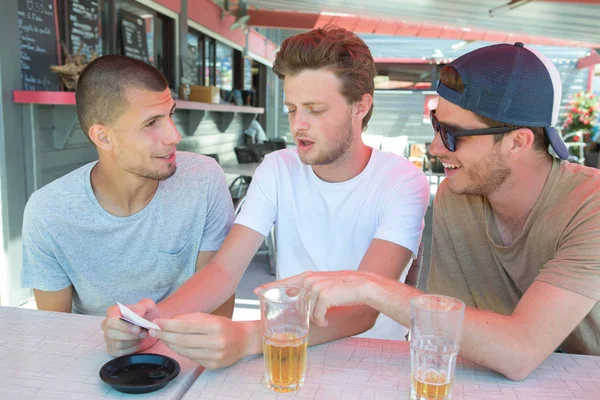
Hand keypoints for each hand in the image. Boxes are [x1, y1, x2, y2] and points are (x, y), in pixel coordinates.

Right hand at [101, 298, 159, 356]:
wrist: (150, 324)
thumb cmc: (146, 313)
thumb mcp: (147, 306)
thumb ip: (141, 307)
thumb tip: (136, 313)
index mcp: (112, 312)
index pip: (111, 321)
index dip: (124, 326)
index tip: (138, 329)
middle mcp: (107, 325)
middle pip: (111, 334)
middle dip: (130, 335)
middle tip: (144, 333)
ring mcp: (108, 338)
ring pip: (116, 344)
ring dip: (133, 341)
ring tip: (143, 336)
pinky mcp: (113, 349)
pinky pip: (119, 353)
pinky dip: (131, 349)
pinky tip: (138, 343)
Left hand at [150, 313, 253, 368]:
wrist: (243, 340)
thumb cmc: (224, 326)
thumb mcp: (209, 317)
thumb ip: (189, 318)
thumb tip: (168, 322)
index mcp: (215, 326)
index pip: (185, 326)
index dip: (169, 325)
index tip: (157, 323)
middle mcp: (216, 342)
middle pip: (182, 340)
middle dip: (165, 335)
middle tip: (154, 331)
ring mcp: (214, 356)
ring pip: (184, 351)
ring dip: (170, 344)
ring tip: (163, 337)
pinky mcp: (212, 365)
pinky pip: (191, 358)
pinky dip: (180, 351)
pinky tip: (175, 345)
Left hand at [255, 271, 376, 326]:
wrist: (362, 285)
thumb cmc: (343, 288)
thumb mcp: (323, 285)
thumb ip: (308, 291)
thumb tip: (297, 303)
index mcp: (307, 277)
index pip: (284, 282)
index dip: (269, 287)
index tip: (256, 291)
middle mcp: (309, 280)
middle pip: (296, 302)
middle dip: (299, 314)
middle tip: (310, 318)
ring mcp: (316, 287)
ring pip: (307, 311)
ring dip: (316, 318)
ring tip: (325, 317)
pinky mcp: (324, 295)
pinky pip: (317, 316)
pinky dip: (322, 320)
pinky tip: (327, 320)